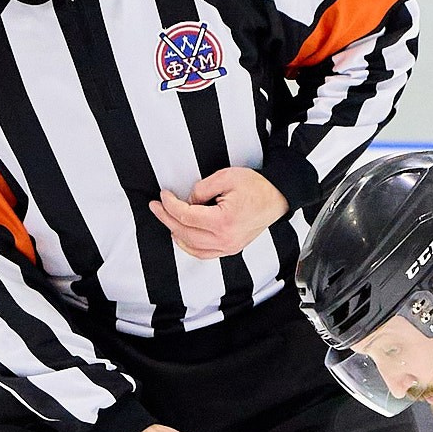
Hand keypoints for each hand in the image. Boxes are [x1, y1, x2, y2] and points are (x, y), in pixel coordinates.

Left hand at [150, 167, 289, 261]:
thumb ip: (201, 189)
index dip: (169, 205)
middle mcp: (225, 239)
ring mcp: (229, 247)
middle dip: (166, 218)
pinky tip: (181, 235)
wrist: (277, 197)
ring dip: (175, 232)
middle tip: (156, 207)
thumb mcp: (226, 177)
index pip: (186, 216)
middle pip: (185, 233)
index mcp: (223, 221)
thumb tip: (187, 201)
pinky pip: (203, 254)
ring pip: (192, 247)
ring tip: (166, 218)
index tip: (163, 196)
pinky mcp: (231, 249)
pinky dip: (188, 246)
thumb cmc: (257, 187)